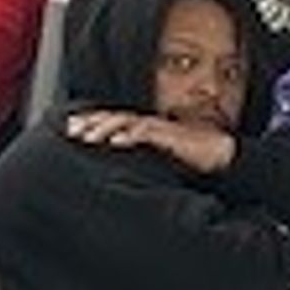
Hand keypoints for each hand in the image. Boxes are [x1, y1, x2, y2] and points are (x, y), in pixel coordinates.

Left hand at [64, 109, 237, 175]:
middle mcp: (147, 124)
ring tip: (87, 137)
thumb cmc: (189, 159)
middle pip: (113, 118)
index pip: (112, 121)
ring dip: (104, 128)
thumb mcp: (156, 159)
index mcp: (143, 128)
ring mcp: (158, 127)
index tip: (71, 128)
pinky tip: (115, 142)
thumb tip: (117, 172)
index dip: (91, 122)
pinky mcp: (169, 134)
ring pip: (125, 122)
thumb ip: (138, 159)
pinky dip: (129, 135)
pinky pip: (145, 132)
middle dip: (91, 122)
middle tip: (71, 130)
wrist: (218, 156)